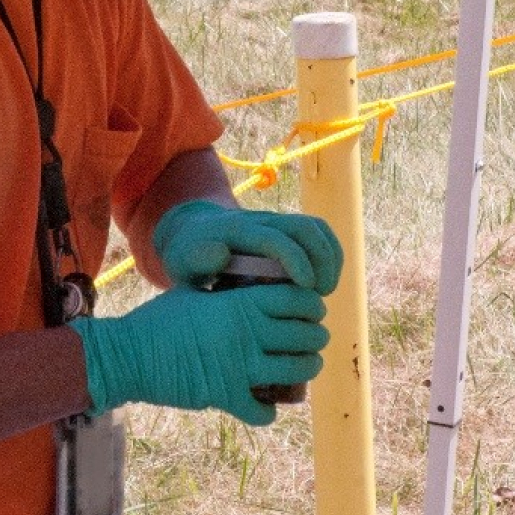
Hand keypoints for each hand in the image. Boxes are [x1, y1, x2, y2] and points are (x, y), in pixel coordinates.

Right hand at [68, 282, 329, 424]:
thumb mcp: (195, 292)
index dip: (313, 304)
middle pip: (305, 335)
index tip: (315, 309)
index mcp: (241, 303)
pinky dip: (268, 412)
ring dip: (308, 369)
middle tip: (316, 339)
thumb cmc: (159, 319)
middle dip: (317, 338)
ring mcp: (239, 366)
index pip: (297, 299)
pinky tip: (267, 408)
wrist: (128, 354)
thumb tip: (241, 280)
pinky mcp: (226, 396)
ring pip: (296, 370)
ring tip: (308, 366)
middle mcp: (247, 332)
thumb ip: (223, 288)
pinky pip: (262, 410)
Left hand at [153, 200, 343, 293]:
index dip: (296, 260)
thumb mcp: (183, 261)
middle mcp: (262, 220)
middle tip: (320, 295)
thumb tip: (221, 254)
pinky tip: (325, 282)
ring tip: (325, 290)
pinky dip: (331, 253)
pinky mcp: (288, 228)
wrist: (195, 232)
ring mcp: (278, 221)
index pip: (275, 238)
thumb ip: (198, 259)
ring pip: (317, 228)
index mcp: (238, 229)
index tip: (307, 288)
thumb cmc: (190, 256)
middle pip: (305, 228)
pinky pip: (319, 232)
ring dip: (330, 258)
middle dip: (320, 260)